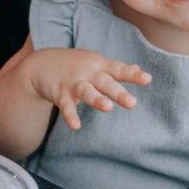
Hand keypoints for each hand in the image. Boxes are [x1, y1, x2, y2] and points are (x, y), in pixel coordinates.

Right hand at [25, 48, 150, 129]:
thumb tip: (137, 67)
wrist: (41, 64)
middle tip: (132, 103)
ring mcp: (73, 83)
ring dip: (96, 99)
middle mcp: (88, 73)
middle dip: (118, 92)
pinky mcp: (60, 94)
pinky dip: (70, 115)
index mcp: (99, 66)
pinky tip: (76, 126)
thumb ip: (115, 68)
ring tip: (107, 107)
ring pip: (86, 91)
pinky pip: (66, 106)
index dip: (133, 74)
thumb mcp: (94, 62)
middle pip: (105, 82)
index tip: (147, 79)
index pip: (119, 70)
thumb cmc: (74, 64)